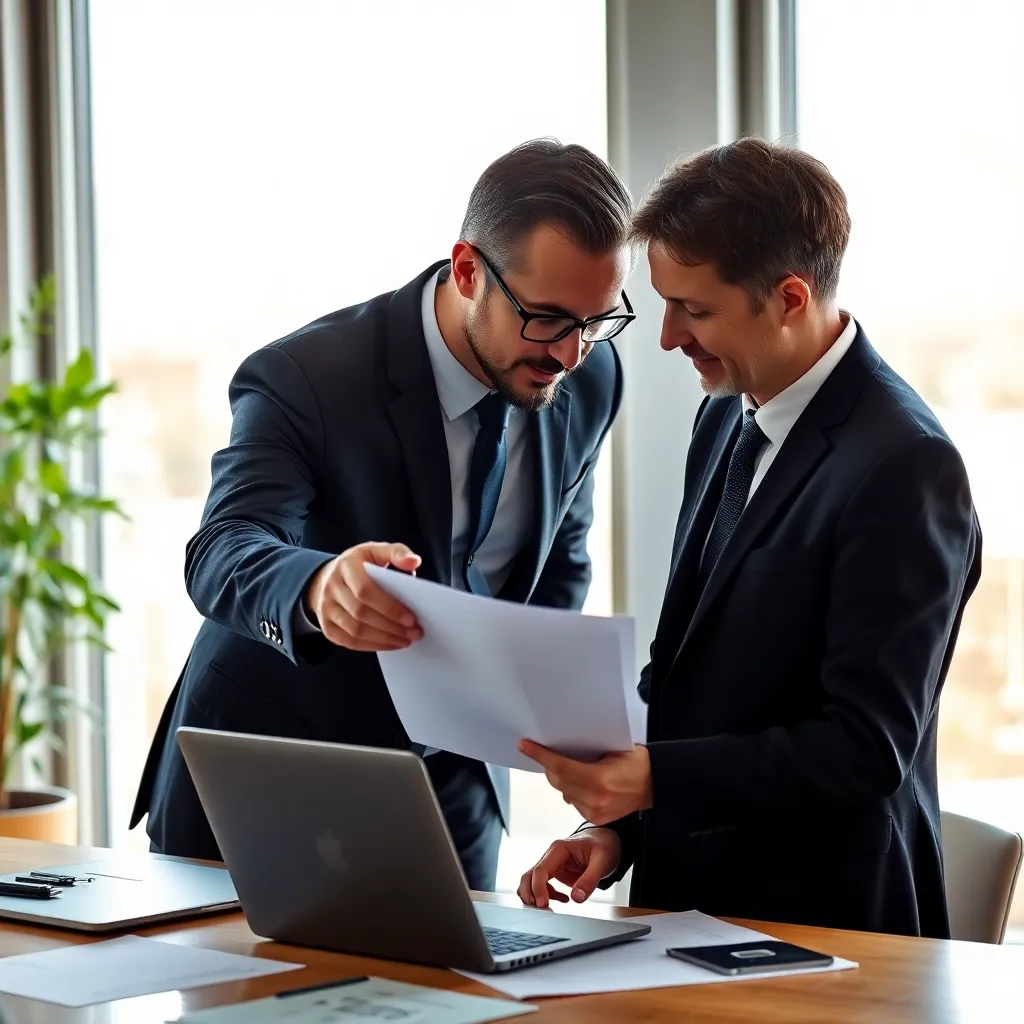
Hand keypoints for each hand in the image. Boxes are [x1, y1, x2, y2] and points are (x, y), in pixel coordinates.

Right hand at [304, 542, 422, 651]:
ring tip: (406, 640)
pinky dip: (372, 646)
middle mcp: (331, 587)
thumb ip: (397, 553)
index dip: (389, 607)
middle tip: (414, 633)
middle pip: (360, 613)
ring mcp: (325, 608)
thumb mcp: (377, 551)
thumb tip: (414, 561)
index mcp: (346, 565)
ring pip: (355, 630)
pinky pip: (349, 642)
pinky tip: (390, 644)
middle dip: (391, 626)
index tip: (411, 618)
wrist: (329, 577)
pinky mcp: (327, 626)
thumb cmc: (361, 565)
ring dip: (384, 639)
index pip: (365, 590)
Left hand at [518, 739, 652, 824]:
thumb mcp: (614, 749)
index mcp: (600, 778)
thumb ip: (588, 751)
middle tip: (541, 751)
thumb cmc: (638, 762)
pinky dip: (572, 790)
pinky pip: (574, 802)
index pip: (560, 766)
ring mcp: (595, 811)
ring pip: (563, 792)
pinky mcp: (596, 818)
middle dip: (548, 765)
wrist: (656, 785)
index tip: (525, 745)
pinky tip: (583, 781)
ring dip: (560, 778)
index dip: (540, 755)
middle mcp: (596, 798)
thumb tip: (562, 746)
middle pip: (557, 780)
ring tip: (570, 765)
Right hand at [518, 828, 621, 907]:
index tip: (543, 904)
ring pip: (531, 881)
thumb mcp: (602, 861)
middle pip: (529, 875)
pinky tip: (565, 899)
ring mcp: (552, 864)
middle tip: (540, 909)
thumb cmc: (604, 845)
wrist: (607, 840)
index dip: (538, 888)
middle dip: (529, 893)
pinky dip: (548, 895)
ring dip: (534, 895)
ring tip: (549, 907)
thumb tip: (576, 898)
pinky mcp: (556, 872)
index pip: (541, 870)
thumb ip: (590, 879)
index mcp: (559, 849)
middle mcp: (551, 856)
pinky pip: (543, 886)